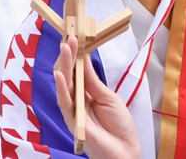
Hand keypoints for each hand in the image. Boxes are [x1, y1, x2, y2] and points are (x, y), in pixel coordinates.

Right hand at [54, 36, 139, 158]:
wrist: (125, 152)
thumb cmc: (119, 127)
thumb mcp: (109, 97)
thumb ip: (93, 81)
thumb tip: (83, 59)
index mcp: (87, 94)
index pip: (77, 71)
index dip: (76, 55)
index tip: (76, 38)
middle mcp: (77, 101)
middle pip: (69, 76)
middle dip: (68, 56)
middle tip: (69, 39)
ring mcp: (73, 111)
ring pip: (64, 86)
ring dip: (63, 66)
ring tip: (65, 48)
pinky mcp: (73, 122)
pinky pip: (65, 104)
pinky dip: (61, 89)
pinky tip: (60, 76)